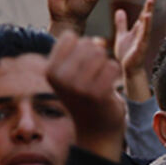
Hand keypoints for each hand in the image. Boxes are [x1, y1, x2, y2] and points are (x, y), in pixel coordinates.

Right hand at [47, 32, 125, 160]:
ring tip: (101, 80)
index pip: (70, 37)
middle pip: (88, 44)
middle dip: (96, 55)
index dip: (80, 46)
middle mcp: (61, 79)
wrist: (95, 128)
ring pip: (101, 53)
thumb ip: (80, 50)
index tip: (80, 64)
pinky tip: (109, 86)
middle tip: (94, 75)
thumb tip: (99, 41)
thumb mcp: (70, 71)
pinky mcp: (98, 93)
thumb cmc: (84, 94)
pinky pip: (113, 66)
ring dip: (105, 64)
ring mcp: (79, 87)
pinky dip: (115, 73)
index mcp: (50, 71)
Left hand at [113, 0, 156, 100]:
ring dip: (148, 14)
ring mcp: (143, 40)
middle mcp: (142, 33)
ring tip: (150, 4)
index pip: (144, 14)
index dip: (148, 4)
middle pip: (147, 16)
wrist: (129, 69)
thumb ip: (121, 24)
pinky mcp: (141, 47)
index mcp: (138, 29)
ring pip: (146, 25)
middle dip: (150, 6)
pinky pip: (144, 36)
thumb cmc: (127, 53)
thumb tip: (120, 11)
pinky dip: (145, 27)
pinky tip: (147, 18)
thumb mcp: (122, 35)